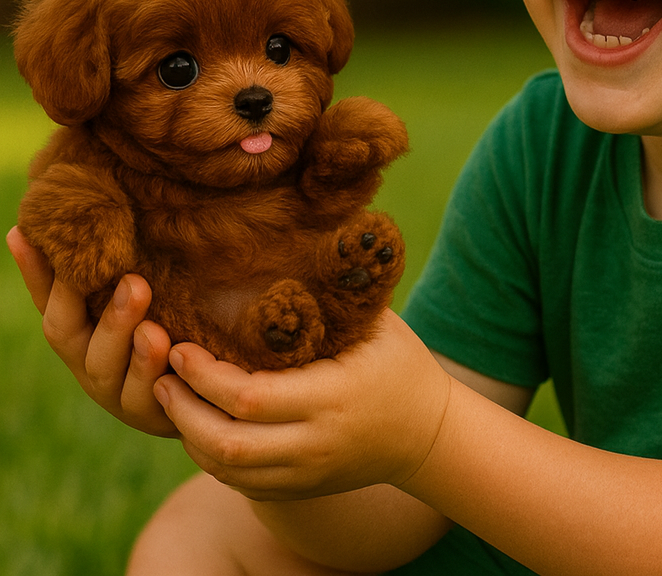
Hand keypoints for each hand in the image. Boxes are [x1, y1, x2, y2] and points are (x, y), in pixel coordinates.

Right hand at [7, 225, 177, 436]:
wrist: (203, 396)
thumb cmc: (168, 330)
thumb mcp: (147, 297)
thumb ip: (121, 265)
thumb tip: (101, 207)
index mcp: (78, 329)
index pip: (49, 295)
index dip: (34, 268)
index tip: (23, 232)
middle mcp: (87, 359)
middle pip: (69, 334)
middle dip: (90, 303)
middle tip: (133, 282)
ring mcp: (115, 390)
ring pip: (108, 369)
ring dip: (127, 344)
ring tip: (153, 330)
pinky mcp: (150, 413)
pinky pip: (151, 399)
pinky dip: (159, 378)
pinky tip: (175, 358)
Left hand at [154, 309, 452, 501]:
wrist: (428, 433)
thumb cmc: (401, 363)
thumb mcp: (377, 323)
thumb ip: (333, 296)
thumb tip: (291, 244)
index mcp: (332, 397)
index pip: (249, 398)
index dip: (206, 376)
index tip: (182, 347)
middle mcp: (314, 443)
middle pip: (226, 443)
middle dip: (183, 410)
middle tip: (162, 376)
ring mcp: (306, 472)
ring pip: (226, 470)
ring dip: (190, 436)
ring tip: (171, 398)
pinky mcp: (300, 489)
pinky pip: (240, 484)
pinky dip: (211, 457)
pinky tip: (199, 426)